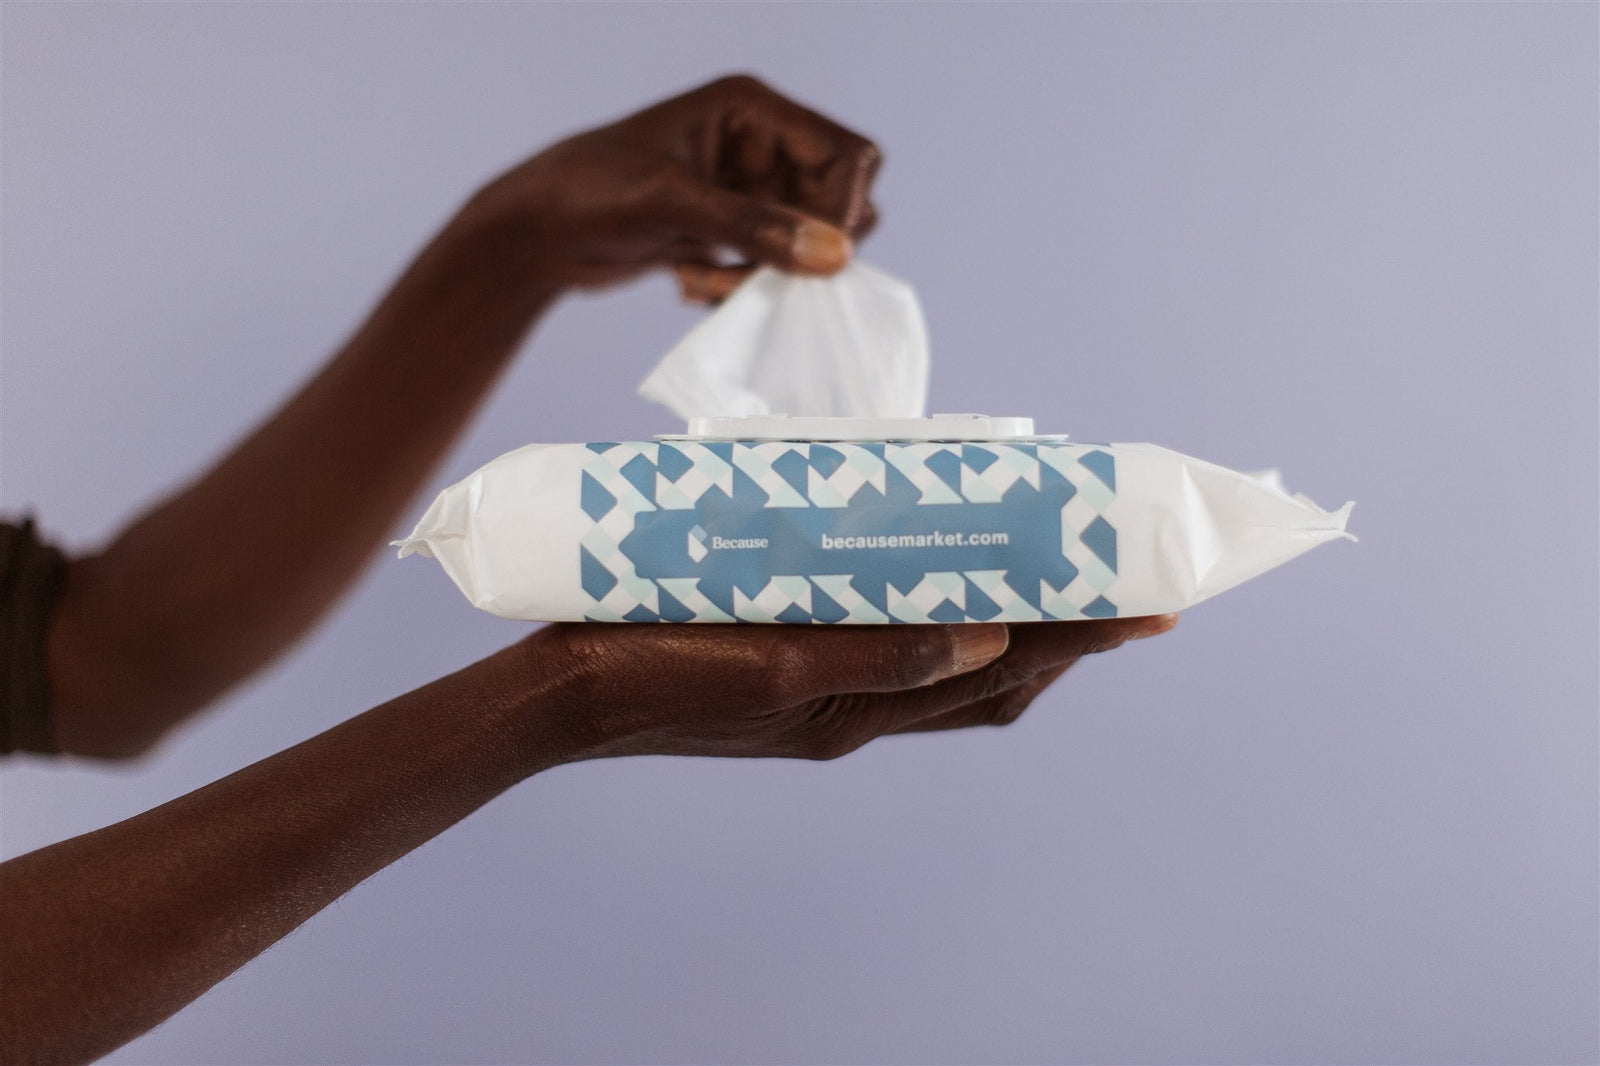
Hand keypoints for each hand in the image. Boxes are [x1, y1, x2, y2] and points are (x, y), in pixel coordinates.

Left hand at [461, 74, 880, 298]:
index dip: (843, 209)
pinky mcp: (731, 228)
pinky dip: (742, 285)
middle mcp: (758, 143)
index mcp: (750, 109)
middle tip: (749, 271)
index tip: (814, 255)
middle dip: (800, 248)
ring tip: (702, 279)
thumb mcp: (672, 205)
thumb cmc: (588, 194)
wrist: (535, 234)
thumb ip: (755, 228)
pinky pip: (773, 266)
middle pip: (839, 203)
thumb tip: (835, 256)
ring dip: (765, 275)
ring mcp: (747, 188)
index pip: (848, 155)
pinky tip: (690, 282)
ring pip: (807, 244)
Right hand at [518, 616, 1177, 762]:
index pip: (1002, 676)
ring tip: (1058, 567)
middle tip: (1125, 580)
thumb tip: (992, 638)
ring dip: (1013, 619)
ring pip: (949, 661)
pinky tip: (939, 564)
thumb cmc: (655, 673)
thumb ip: (879, 655)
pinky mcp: (791, 658)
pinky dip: (938, 607)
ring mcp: (824, 686)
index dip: (1083, 640)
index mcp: (858, 714)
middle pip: (993, 678)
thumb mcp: (775, 666)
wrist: (560, 695)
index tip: (1157, 606)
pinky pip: (890, 639)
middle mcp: (855, 707)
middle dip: (1068, 634)